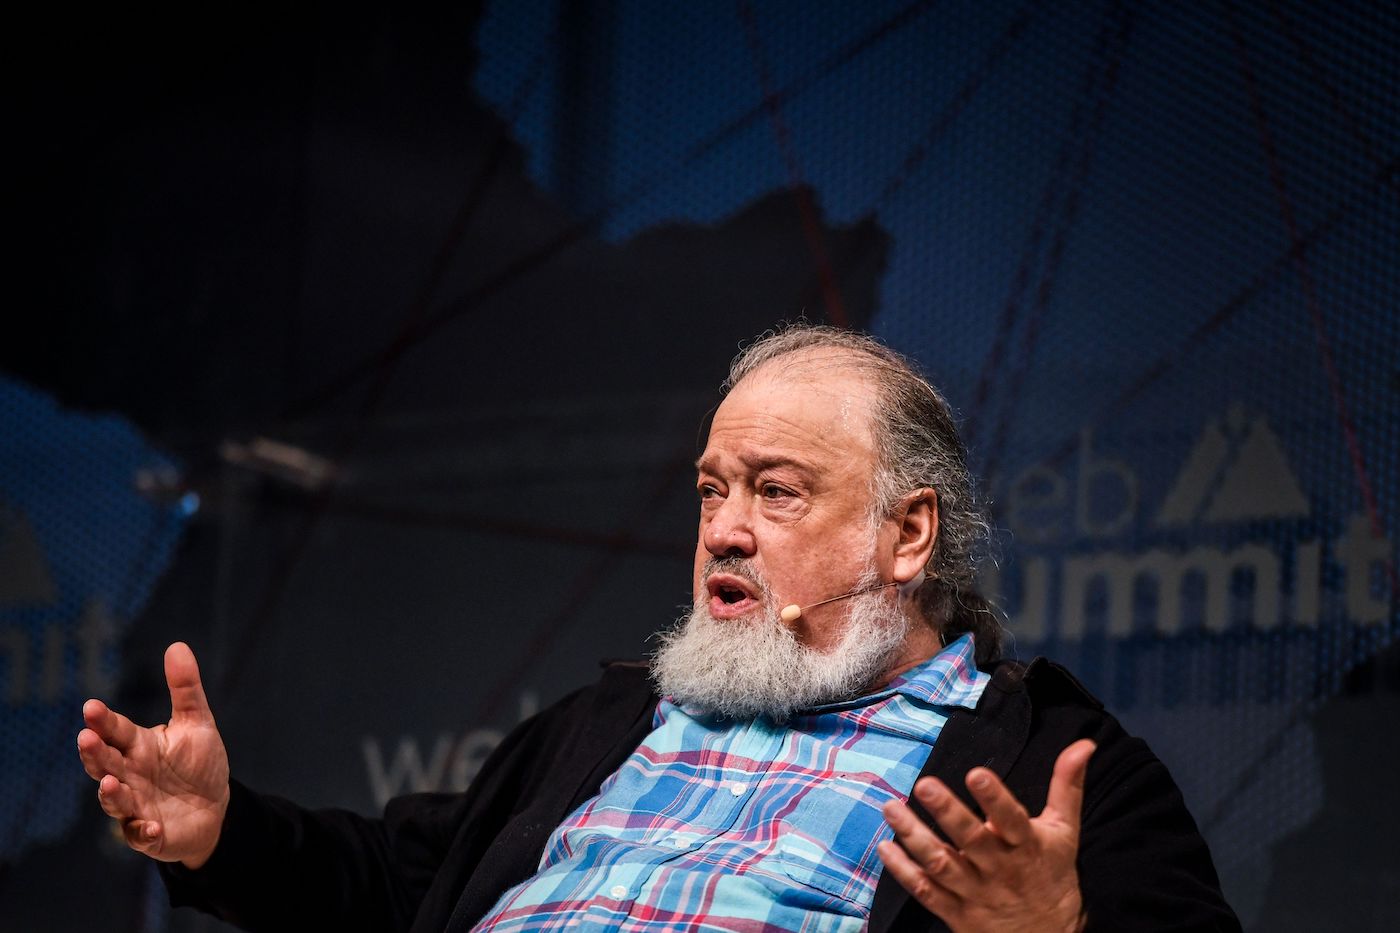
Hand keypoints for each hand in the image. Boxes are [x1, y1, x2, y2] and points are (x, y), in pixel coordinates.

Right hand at [76, 642, 230, 867]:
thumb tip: (177, 645)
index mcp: (138, 747)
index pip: (116, 731)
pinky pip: (139, 835)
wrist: (216, 807)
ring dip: (111, 794)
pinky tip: (150, 826)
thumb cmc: (198, 763)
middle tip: (86, 738)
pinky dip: (141, 832)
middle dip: (94, 753)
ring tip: (111, 783)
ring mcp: (136, 806)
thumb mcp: (197, 723)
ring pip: (115, 800)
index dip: (103, 721)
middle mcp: (130, 775)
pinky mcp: (150, 834)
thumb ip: (185, 688)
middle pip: (105, 764)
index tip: (91, 707)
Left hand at [878, 739, 1095, 932]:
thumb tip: (1084, 744)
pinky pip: (926, 892)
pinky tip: (886, 847)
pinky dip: (904, 871)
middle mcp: (999, 869)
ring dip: (913, 837)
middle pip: (970, 840)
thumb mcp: (1064, 830)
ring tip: (891, 807)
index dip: (995, 798)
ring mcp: (975, 893)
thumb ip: (1067, 785)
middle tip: (924, 785)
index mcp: (1027, 846)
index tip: (976, 773)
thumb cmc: (1052, 874)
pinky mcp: (956, 913)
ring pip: (941, 865)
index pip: (1012, 819)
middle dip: (947, 813)